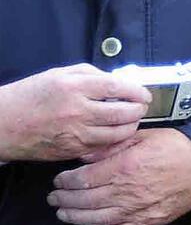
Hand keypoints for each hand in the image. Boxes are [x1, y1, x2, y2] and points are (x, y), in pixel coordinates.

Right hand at [0, 64, 150, 161]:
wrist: (3, 123)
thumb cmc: (30, 96)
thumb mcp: (58, 74)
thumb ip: (90, 75)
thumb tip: (116, 80)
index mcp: (73, 87)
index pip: (116, 87)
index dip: (136, 91)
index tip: (144, 93)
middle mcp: (77, 110)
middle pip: (123, 113)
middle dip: (139, 110)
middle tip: (141, 107)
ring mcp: (76, 133)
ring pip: (118, 133)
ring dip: (131, 126)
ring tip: (131, 119)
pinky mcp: (74, 150)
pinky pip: (104, 147)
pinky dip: (115, 140)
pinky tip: (116, 133)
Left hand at [48, 129, 190, 224]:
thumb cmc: (176, 148)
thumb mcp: (143, 137)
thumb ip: (113, 146)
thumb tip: (85, 154)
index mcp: (124, 167)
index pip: (82, 178)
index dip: (65, 181)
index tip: (58, 180)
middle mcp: (126, 191)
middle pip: (84, 200)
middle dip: (64, 199)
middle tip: (54, 197)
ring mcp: (136, 210)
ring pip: (96, 218)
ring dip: (74, 217)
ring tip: (63, 213)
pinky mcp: (147, 222)